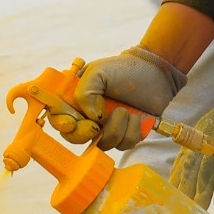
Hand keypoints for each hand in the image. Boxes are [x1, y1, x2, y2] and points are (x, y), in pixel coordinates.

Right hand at [51, 46, 185, 151]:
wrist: (155, 72)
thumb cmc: (124, 69)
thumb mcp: (98, 72)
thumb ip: (85, 92)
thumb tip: (91, 119)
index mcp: (77, 101)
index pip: (58, 118)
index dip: (61, 124)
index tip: (71, 122)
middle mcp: (90, 117)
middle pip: (75, 139)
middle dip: (85, 133)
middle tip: (96, 123)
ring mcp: (108, 128)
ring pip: (103, 144)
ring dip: (115, 127)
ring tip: (125, 109)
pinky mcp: (127, 135)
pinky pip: (124, 144)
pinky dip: (132, 130)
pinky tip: (137, 116)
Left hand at [171, 71, 213, 209]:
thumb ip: (210, 144)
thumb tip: (203, 162)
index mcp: (200, 134)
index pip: (184, 156)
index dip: (178, 173)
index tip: (172, 189)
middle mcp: (206, 138)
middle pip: (192, 167)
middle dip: (186, 187)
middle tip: (182, 207)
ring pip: (207, 172)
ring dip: (202, 192)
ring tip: (200, 208)